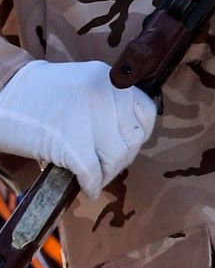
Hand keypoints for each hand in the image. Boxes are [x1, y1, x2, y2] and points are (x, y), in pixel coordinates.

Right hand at [0, 60, 156, 197]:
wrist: (0, 95)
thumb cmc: (36, 95)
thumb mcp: (81, 85)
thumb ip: (106, 102)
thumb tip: (123, 135)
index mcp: (110, 79)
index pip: (145, 110)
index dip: (139, 132)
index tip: (128, 143)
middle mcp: (106, 94)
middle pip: (133, 138)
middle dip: (122, 157)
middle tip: (108, 166)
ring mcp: (89, 118)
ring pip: (117, 157)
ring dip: (108, 173)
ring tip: (97, 177)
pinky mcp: (70, 143)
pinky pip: (93, 172)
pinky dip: (92, 185)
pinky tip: (87, 188)